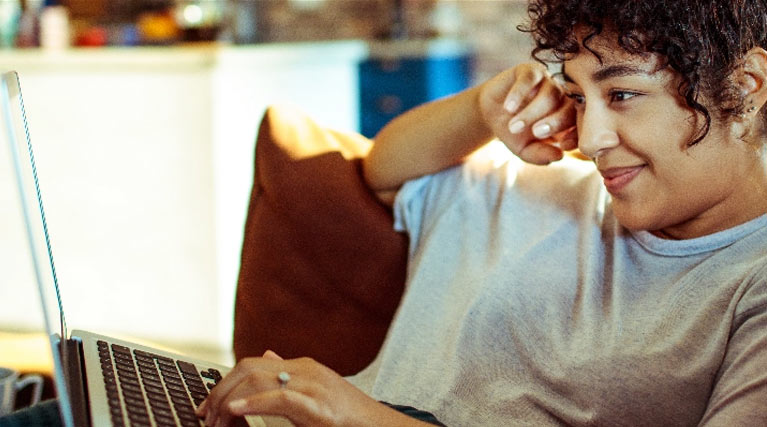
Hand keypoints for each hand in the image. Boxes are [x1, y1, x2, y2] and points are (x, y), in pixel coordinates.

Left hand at [196, 351, 422, 426]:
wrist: (381, 426)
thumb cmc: (348, 416)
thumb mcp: (314, 391)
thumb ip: (288, 375)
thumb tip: (267, 355)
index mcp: (301, 366)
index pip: (252, 365)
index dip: (223, 383)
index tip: (207, 407)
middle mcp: (304, 369)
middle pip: (249, 368)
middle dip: (220, 391)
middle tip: (205, 417)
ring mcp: (313, 385)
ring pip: (259, 379)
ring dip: (229, 401)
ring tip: (216, 420)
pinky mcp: (319, 406)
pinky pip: (280, 398)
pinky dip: (253, 403)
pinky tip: (235, 411)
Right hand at [478, 63, 576, 164]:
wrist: (489, 114)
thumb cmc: (513, 132)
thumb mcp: (525, 149)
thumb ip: (541, 155)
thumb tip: (559, 156)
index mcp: (568, 117)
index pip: (581, 124)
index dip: (575, 134)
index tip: (562, 145)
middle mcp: (562, 97)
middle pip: (570, 107)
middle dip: (555, 122)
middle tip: (537, 133)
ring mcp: (547, 82)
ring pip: (550, 94)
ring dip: (532, 112)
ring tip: (514, 126)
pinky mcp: (530, 71)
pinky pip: (530, 79)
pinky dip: (519, 93)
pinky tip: (509, 108)